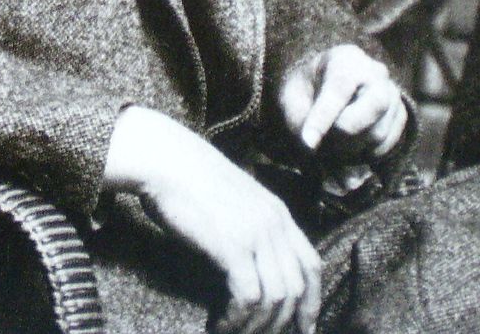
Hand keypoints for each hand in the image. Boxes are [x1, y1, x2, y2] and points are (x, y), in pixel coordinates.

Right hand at [104, 106, 320, 333]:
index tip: (304, 329)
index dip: (311, 302)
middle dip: (281, 323)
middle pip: (296, 287)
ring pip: (276, 298)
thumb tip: (254, 272)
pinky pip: (248, 297)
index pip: (312, 264)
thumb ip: (251, 230)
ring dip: (255, 327)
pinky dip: (236, 320)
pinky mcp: (234, 244)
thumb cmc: (191, 183)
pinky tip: (219, 325)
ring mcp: (256, 232)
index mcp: (278, 212)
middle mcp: (275, 222)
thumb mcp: (234, 204)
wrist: (167, 161)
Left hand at [278, 44, 406, 161]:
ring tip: (333, 142)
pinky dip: (367, 154)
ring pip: (380, 132)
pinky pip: (388, 144)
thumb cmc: (306, 92)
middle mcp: (376, 72)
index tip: (308, 143)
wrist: (322, 88)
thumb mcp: (292, 101)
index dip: (324, 117)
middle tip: (326, 140)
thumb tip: (327, 165)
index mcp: (345, 59)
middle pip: (376, 105)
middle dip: (347, 131)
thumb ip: (302, 125)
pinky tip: (350, 145)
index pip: (340, 87)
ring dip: (353, 148)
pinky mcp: (399, 115)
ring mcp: (392, 93)